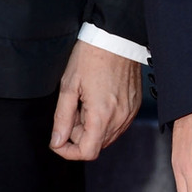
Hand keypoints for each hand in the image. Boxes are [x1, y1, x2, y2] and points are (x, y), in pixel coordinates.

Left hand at [50, 41, 141, 160]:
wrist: (116, 39)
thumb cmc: (92, 57)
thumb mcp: (69, 87)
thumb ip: (62, 118)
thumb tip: (57, 141)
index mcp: (102, 116)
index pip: (87, 152)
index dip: (68, 152)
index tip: (58, 141)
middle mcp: (119, 118)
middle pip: (96, 144)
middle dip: (78, 135)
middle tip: (71, 110)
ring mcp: (129, 113)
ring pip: (106, 136)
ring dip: (91, 127)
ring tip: (84, 102)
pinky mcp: (134, 106)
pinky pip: (117, 124)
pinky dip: (104, 119)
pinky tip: (97, 99)